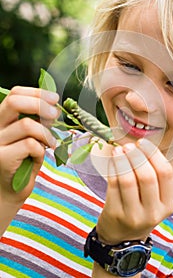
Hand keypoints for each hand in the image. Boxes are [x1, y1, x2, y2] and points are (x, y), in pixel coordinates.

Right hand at [0, 86, 58, 202]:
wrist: (9, 192)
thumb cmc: (22, 162)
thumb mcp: (31, 136)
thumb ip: (37, 120)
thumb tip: (53, 106)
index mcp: (1, 119)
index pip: (14, 95)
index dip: (36, 93)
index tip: (54, 98)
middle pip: (15, 102)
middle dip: (40, 104)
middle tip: (55, 115)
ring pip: (27, 125)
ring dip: (45, 134)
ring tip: (50, 144)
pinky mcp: (1, 158)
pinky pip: (30, 145)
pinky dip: (41, 149)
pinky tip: (39, 156)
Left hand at [95, 139, 172, 244]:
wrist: (123, 237)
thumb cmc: (140, 208)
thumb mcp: (155, 198)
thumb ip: (154, 175)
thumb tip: (140, 144)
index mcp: (168, 205)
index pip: (165, 173)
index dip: (153, 153)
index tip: (142, 142)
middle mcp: (153, 213)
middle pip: (147, 176)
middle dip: (137, 156)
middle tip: (129, 146)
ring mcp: (133, 216)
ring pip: (128, 180)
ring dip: (122, 160)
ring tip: (119, 150)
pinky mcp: (115, 214)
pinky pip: (113, 185)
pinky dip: (112, 168)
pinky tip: (112, 160)